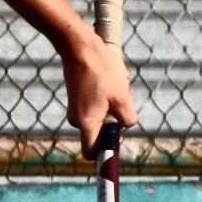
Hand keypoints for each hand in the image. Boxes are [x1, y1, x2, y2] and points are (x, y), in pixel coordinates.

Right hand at [62, 28, 137, 156]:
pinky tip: (108, 81)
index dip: (105, 153)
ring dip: (110, 108)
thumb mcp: (122, 97)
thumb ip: (127, 119)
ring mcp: (75, 108)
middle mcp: (77, 120)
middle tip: (121, 103)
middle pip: (98, 134)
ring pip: (98, 118)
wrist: (80, 47)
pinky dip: (103, 99)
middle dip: (113, 123)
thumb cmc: (102, 71)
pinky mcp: (76, 98)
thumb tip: (124, 127)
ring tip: (115, 87)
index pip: (92, 153)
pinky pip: (93, 107)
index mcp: (87, 123)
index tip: (117, 142)